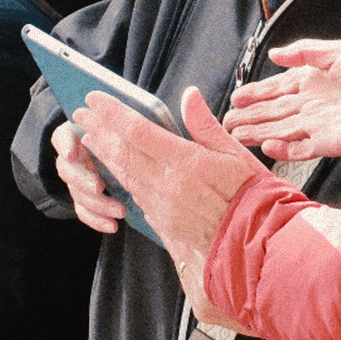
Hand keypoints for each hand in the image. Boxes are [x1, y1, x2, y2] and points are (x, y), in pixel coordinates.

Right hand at [51, 120, 128, 234]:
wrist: (137, 154)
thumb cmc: (134, 134)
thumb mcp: (132, 125)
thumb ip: (131, 125)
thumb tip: (143, 123)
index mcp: (79, 134)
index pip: (62, 136)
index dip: (65, 145)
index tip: (73, 154)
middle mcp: (74, 157)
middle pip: (66, 169)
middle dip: (82, 179)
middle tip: (99, 187)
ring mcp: (77, 179)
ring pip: (76, 193)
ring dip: (96, 204)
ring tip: (120, 211)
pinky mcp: (84, 198)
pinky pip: (83, 212)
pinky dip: (97, 220)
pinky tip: (113, 226)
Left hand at [74, 88, 259, 332]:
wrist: (259, 243)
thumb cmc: (254, 196)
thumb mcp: (235, 153)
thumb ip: (205, 125)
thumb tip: (189, 95)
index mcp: (185, 162)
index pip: (138, 131)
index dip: (113, 113)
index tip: (95, 98)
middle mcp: (167, 184)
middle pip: (123, 153)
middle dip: (99, 131)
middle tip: (81, 114)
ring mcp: (162, 206)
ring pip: (125, 175)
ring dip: (105, 154)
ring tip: (90, 137)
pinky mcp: (164, 222)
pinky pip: (136, 196)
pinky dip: (121, 177)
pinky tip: (115, 169)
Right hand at [223, 40, 340, 160]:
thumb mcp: (337, 51)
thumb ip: (304, 52)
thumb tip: (274, 53)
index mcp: (310, 82)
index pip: (275, 90)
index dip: (254, 94)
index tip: (234, 98)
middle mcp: (310, 105)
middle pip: (271, 113)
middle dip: (247, 117)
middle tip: (224, 122)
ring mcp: (317, 126)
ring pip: (279, 131)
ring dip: (257, 134)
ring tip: (235, 135)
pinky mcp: (328, 143)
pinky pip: (301, 149)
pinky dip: (284, 149)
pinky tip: (267, 145)